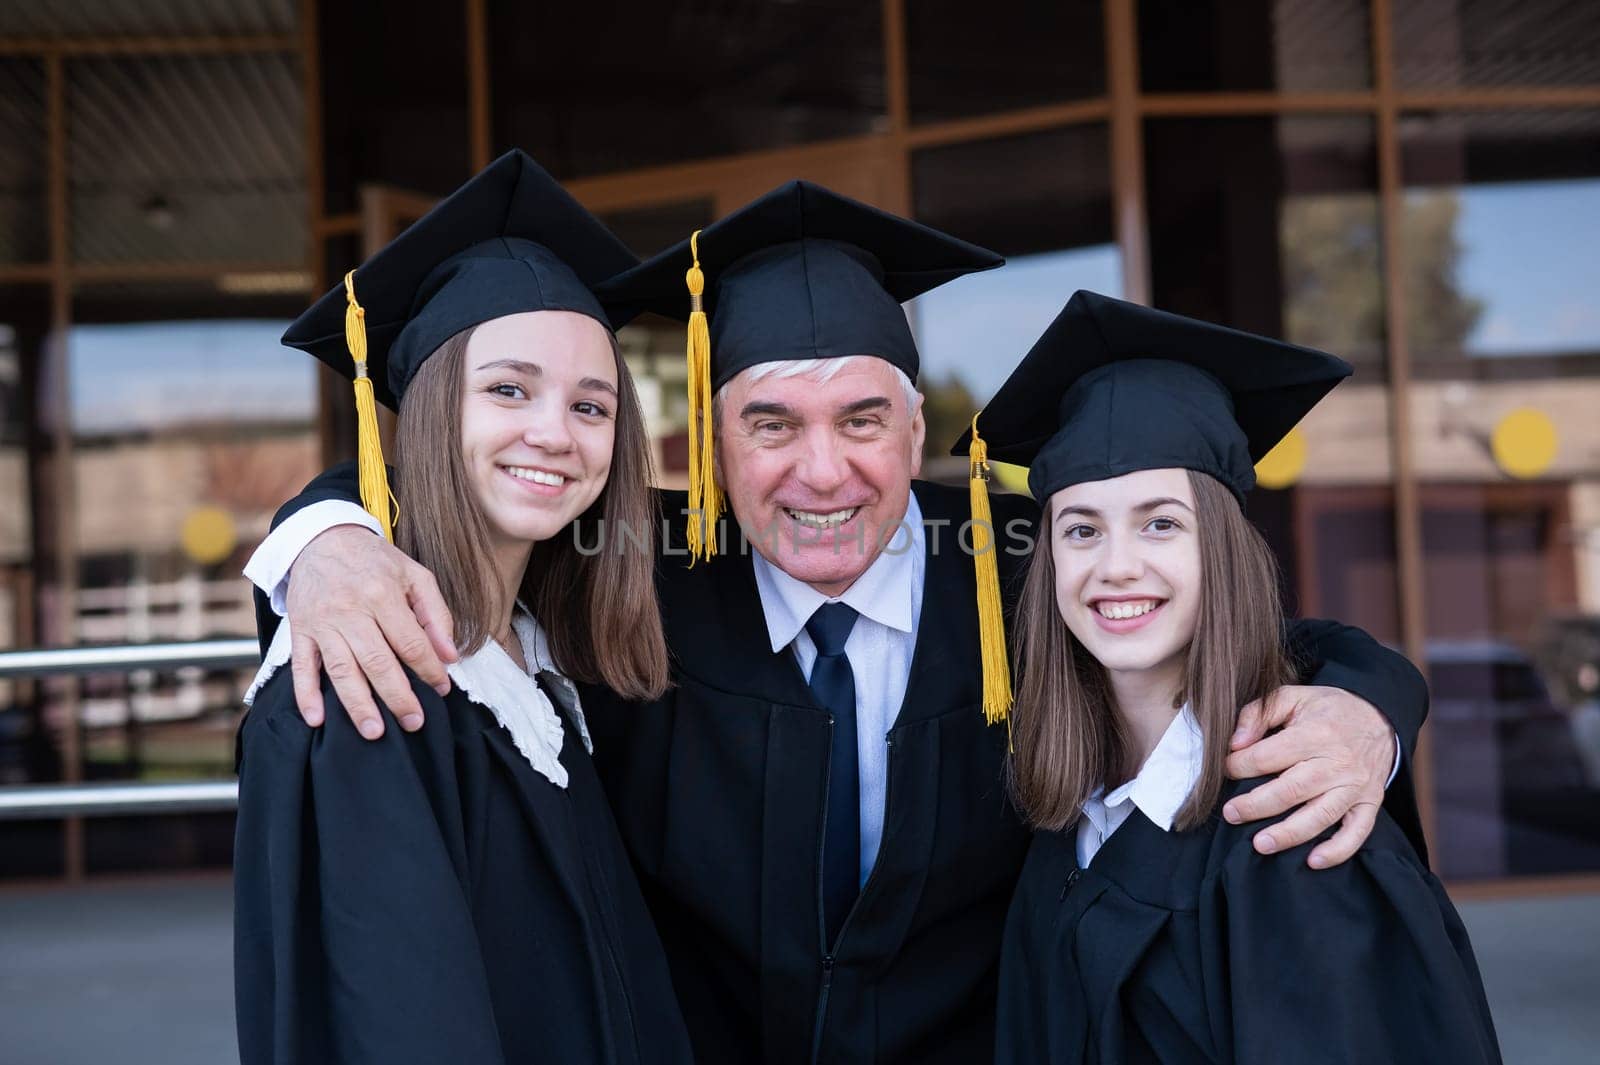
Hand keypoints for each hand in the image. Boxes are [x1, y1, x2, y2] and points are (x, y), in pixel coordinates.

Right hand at [286, 525, 456, 738]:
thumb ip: (436, 614)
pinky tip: (316, 719)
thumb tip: (450, 654)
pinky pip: (301, 667)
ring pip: (340, 670)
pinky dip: (306, 695)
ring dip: (357, 704)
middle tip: (414, 723)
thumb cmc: (375, 561)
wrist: (321, 539)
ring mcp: (322, 623)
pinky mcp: (300, 631)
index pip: (410, 642)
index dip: (429, 669)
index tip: (442, 689)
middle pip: (376, 661)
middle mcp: (350, 611)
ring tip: (374, 732)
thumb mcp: (415, 575)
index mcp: (382, 594)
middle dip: (398, 697)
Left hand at [1221, 685, 1395, 868]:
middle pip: (1292, 789)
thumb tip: (1235, 743)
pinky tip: (1313, 862)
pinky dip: (1338, 850)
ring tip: (1261, 844)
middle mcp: (1337, 763)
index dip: (1240, 765)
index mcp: (1316, 733)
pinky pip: (1357, 832)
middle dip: (1257, 805)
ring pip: (1320, 815)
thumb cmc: (1327, 709)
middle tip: (1231, 814)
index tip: (1224, 770)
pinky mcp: (1370, 803)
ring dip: (1290, 834)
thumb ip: (1258, 714)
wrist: (1378, 716)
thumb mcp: (1292, 697)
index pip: (1269, 756)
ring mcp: (1355, 786)